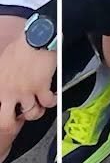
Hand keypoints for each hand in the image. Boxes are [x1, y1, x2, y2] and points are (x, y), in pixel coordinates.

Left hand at [0, 37, 56, 162]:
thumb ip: (2, 81)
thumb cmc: (20, 48)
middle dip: (14, 124)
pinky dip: (52, 101)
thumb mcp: (2, 65)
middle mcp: (9, 92)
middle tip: (20, 117)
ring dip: (37, 111)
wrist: (36, 38)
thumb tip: (6, 91)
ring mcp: (25, 92)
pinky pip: (48, 104)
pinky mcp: (41, 88)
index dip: (3, 114)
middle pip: (7, 123)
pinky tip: (52, 96)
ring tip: (39, 104)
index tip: (9, 111)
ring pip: (31, 115)